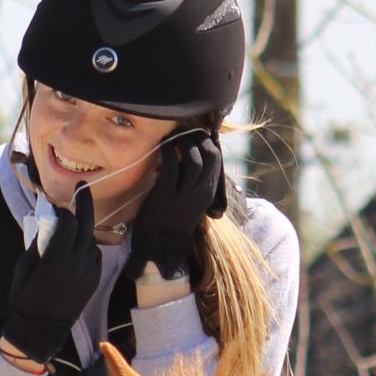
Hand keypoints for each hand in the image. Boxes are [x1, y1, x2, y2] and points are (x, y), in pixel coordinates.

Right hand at [1, 187, 100, 365]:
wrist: (39, 329)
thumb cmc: (24, 297)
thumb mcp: (24, 266)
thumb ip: (38, 242)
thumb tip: (47, 222)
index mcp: (58, 258)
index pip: (69, 223)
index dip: (63, 211)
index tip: (56, 207)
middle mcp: (78, 263)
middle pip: (86, 225)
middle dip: (84, 203)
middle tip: (82, 188)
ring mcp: (89, 273)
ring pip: (91, 240)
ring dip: (83, 229)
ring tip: (71, 228)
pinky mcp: (94, 281)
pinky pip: (95, 255)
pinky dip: (87, 246)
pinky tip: (76, 247)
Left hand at [130, 131, 222, 283]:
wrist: (159, 242)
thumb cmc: (173, 218)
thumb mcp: (191, 200)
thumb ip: (194, 181)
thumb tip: (191, 154)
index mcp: (208, 192)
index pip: (216, 159)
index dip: (207, 142)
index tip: (195, 135)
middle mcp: (200, 191)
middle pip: (209, 156)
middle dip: (197, 138)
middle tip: (184, 132)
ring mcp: (184, 193)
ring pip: (193, 159)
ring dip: (183, 142)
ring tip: (174, 137)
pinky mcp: (166, 194)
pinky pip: (171, 166)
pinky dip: (168, 151)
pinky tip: (163, 146)